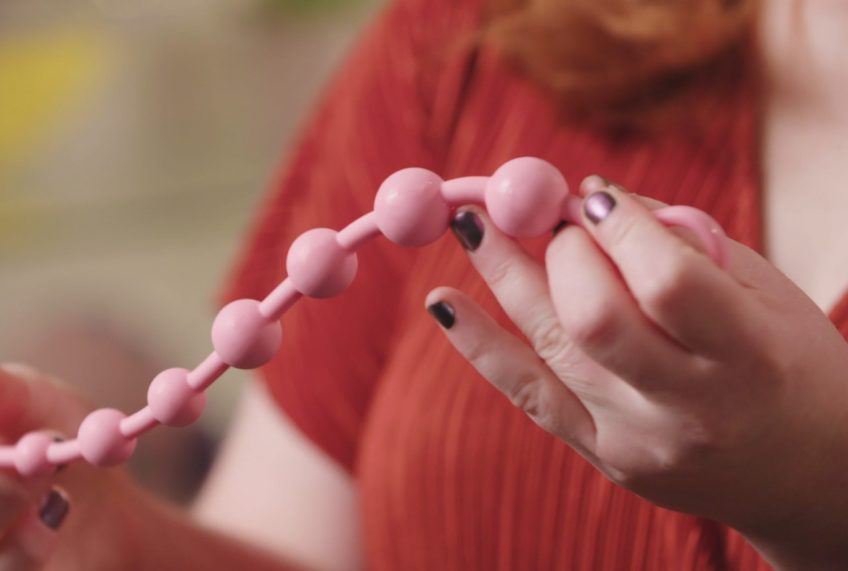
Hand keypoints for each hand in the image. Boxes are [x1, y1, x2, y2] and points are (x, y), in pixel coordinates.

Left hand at [427, 177, 847, 568]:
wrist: (803, 471)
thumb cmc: (790, 362)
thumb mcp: (767, 292)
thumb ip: (685, 245)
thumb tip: (589, 199)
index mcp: (748, 356)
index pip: (666, 282)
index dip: (617, 228)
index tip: (589, 195)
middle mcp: (689, 408)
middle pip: (594, 317)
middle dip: (563, 252)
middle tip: (555, 223)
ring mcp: (637, 439)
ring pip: (552, 346)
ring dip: (503, 273)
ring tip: (468, 221)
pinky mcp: (602, 455)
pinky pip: (527, 394)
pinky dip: (479, 344)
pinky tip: (441, 300)